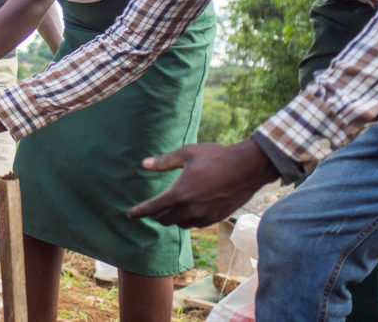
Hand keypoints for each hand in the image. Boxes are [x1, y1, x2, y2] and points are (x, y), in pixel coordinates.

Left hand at [127, 139, 279, 227]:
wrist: (248, 167)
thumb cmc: (217, 156)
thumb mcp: (188, 153)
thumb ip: (164, 161)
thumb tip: (144, 164)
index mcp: (180, 193)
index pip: (153, 208)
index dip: (139, 212)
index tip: (129, 214)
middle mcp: (191, 208)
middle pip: (165, 219)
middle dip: (154, 216)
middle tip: (149, 211)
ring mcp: (205, 215)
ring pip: (180, 224)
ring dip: (171, 219)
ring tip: (167, 210)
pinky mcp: (216, 217)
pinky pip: (196, 224)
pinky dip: (187, 220)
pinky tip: (187, 211)